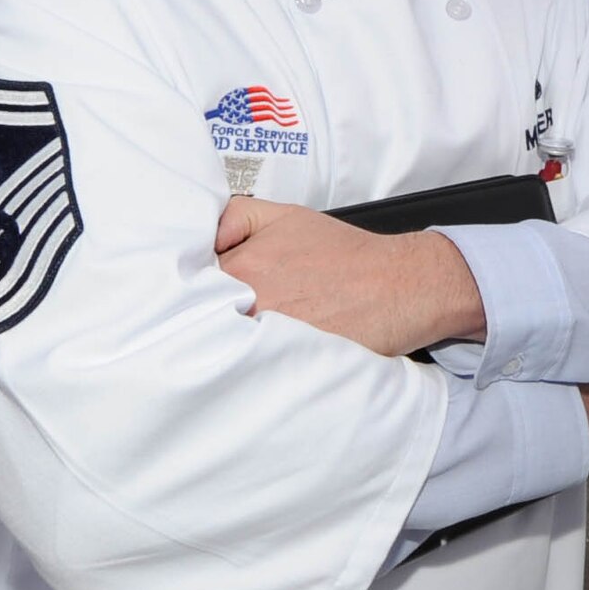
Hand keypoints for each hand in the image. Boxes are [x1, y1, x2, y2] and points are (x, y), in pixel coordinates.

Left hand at [216, 198, 485, 355]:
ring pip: (223, 350)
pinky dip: (251, 370)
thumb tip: (200, 239)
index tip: (198, 298)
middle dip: (202, 322)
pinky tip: (261, 361)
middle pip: (201, 322)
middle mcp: (251, 305)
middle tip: (219, 322)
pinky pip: (253, 374)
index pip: (187, 288)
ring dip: (224, 348)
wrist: (401, 284)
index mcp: (242, 267)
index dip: (191, 293)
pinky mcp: (291, 368)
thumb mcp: (285, 215)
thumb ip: (233, 218)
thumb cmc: (347, 255)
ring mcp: (270, 341)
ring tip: (240, 342)